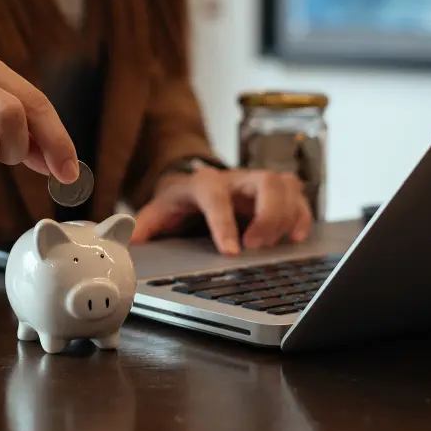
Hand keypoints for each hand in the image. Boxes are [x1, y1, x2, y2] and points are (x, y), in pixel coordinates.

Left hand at [130, 167, 312, 254]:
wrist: (198, 185)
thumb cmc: (182, 202)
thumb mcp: (159, 211)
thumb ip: (145, 227)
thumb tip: (128, 244)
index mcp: (205, 183)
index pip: (216, 196)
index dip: (224, 223)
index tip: (232, 251)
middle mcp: (236, 179)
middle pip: (265, 182)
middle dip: (267, 215)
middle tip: (257, 246)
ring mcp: (259, 184)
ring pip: (286, 187)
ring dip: (286, 217)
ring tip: (274, 246)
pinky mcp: (277, 193)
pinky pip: (300, 198)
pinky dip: (302, 218)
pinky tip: (295, 238)